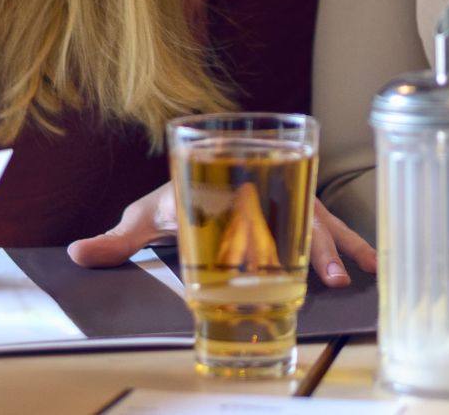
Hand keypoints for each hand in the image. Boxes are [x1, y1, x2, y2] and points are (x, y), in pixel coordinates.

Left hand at [67, 182, 377, 285]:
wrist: (196, 173)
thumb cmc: (173, 195)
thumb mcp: (145, 216)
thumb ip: (116, 238)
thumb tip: (78, 252)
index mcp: (225, 185)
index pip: (249, 200)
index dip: (265, 224)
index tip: (280, 248)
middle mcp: (261, 188)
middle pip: (292, 215)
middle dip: (314, 245)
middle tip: (330, 274)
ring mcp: (283, 198)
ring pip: (318, 219)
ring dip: (337, 246)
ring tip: (355, 274)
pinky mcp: (298, 210)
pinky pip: (327, 223)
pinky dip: (350, 242)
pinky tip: (371, 264)